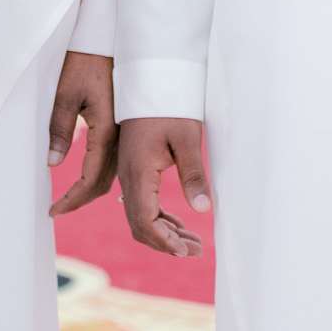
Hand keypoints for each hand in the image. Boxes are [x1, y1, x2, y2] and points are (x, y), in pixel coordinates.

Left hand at [48, 53, 118, 216]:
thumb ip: (59, 130)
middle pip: (104, 182)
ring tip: (70, 198)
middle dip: (81, 199)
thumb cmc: (84, 62)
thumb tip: (52, 163)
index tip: (54, 210)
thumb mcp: (65, 94)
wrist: (107, 39)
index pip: (90, 179)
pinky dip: (101, 174)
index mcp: (106, 131)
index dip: (72, 199)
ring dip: (92, 189)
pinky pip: (115, 159)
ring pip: (112, 173)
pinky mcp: (123, 124)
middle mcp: (120, 136)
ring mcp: (125, 131)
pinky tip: (88, 174)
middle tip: (58, 209)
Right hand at [117, 117, 210, 258]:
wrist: (152, 79)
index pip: (144, 220)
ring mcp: (129, 173)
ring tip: (194, 243)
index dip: (164, 241)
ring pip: (140, 216)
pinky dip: (160, 218)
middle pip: (139, 224)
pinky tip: (180, 224)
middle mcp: (128, 176)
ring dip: (164, 233)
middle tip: (196, 251)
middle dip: (166, 243)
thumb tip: (203, 209)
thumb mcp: (188, 137)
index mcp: (138, 171)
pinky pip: (143, 203)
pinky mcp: (136, 169)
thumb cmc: (170, 105)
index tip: (186, 251)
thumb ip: (194, 174)